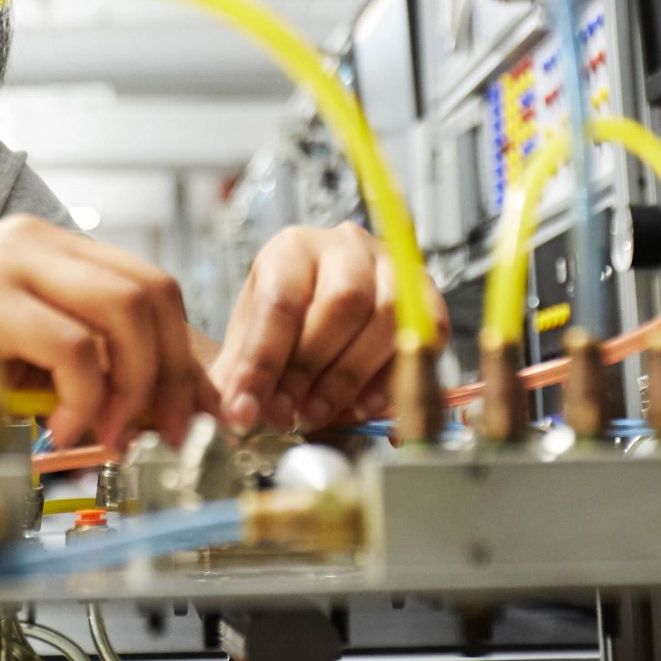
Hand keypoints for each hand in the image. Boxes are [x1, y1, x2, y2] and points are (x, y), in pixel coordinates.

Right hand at [0, 214, 213, 448]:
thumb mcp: (4, 355)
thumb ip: (66, 366)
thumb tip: (143, 407)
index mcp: (43, 246)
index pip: (148, 285)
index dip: (184, 352)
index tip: (194, 411)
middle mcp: (34, 240)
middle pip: (154, 293)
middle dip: (174, 372)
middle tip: (166, 433)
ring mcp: (10, 263)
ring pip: (127, 315)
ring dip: (135, 389)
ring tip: (113, 439)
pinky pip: (76, 350)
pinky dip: (86, 401)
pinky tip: (63, 434)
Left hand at [208, 223, 447, 431]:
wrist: (323, 304)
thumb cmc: (287, 320)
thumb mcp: (251, 336)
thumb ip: (239, 372)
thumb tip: (234, 413)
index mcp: (293, 248)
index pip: (281, 300)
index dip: (264, 361)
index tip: (247, 408)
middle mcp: (346, 247)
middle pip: (342, 303)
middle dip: (311, 369)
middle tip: (287, 414)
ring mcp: (392, 267)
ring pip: (387, 318)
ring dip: (350, 379)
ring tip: (318, 413)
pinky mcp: (426, 296)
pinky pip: (424, 336)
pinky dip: (392, 379)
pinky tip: (361, 405)